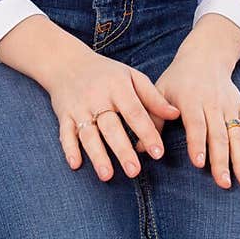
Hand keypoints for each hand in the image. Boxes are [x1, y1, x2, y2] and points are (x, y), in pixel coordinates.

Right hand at [47, 48, 180, 181]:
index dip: (147, 132)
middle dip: (122, 149)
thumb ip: (153, 97)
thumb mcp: (131, 77)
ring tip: (107, 175)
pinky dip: (69, 149)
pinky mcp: (63, 115)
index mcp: (117, 87)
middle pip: (111, 126)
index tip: (158, 153)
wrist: (67, 62)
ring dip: (97, 155)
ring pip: (88, 133)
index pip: (134, 112)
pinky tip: (76, 165)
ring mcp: (79, 107)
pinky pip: (65, 133)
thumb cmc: (106, 73)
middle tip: (135, 172)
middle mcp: (97, 97)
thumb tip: (176, 115)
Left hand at [139, 46, 239, 189]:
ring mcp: (230, 105)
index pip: (195, 124)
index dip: (197, 143)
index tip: (198, 163)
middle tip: (224, 184)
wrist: (206, 56)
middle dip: (222, 160)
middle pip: (219, 134)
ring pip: (238, 134)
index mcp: (191, 99)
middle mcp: (213, 103)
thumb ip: (153, 118)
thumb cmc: (178, 79)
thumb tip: (140, 149)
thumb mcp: (160, 91)